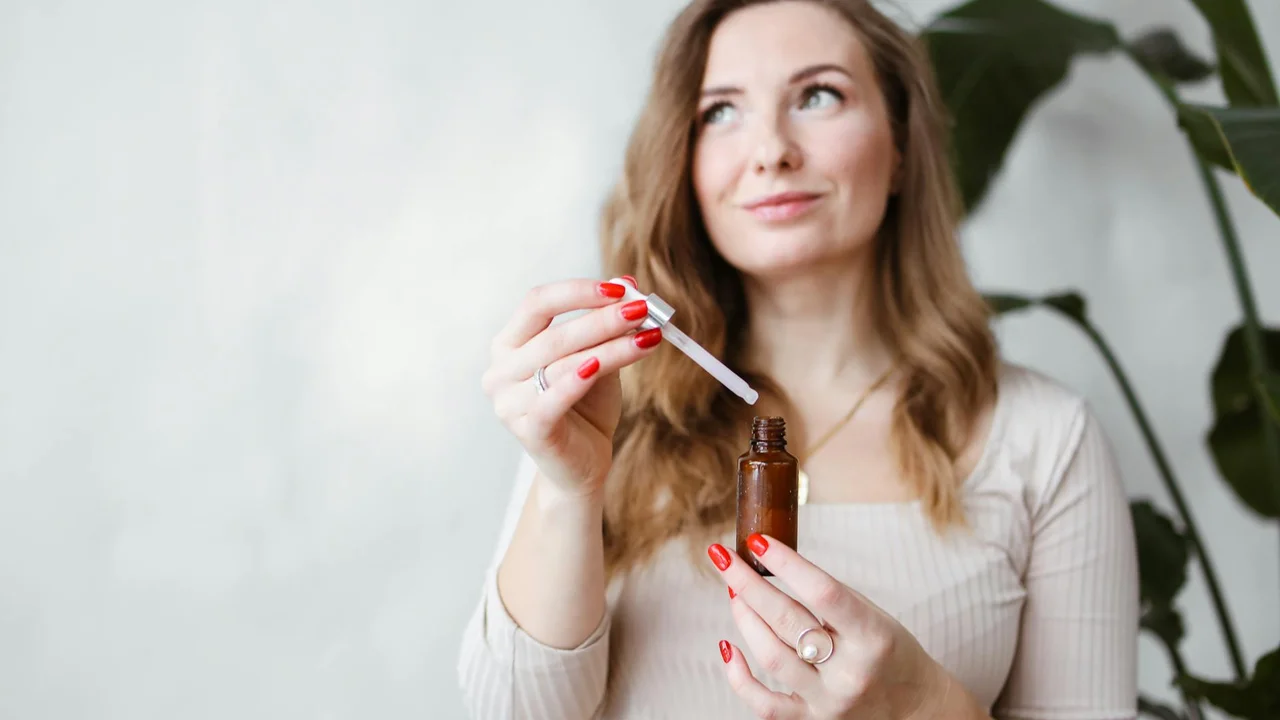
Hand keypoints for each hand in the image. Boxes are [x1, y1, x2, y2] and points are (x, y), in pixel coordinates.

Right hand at [481, 276, 661, 495]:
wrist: (582, 467)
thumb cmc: (585, 408)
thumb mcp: (597, 358)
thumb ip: (605, 324)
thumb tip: (629, 282)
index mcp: (509, 344)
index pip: (537, 303)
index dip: (578, 291)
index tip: (620, 288)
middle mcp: (500, 371)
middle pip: (553, 334)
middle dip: (602, 319)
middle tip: (641, 310)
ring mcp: (509, 403)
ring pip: (562, 364)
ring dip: (610, 346)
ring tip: (648, 336)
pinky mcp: (529, 430)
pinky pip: (554, 399)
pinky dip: (579, 379)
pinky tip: (604, 364)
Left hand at [707, 534, 980, 719]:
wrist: (915, 708)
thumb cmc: (891, 652)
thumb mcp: (874, 616)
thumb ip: (827, 597)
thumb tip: (771, 565)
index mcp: (874, 637)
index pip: (823, 592)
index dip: (786, 563)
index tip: (758, 541)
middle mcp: (851, 672)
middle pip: (786, 621)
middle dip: (747, 584)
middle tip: (723, 557)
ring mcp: (829, 701)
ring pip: (770, 656)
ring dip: (744, 617)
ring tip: (733, 591)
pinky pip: (763, 704)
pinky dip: (738, 676)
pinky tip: (726, 647)